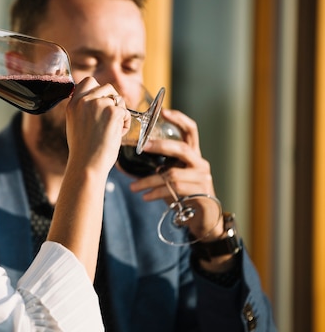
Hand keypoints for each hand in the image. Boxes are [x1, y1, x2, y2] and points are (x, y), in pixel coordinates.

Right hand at [65, 77, 130, 175]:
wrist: (87, 164)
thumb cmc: (83, 150)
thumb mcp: (75, 124)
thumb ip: (83, 109)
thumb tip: (99, 100)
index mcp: (73, 104)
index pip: (88, 81)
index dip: (98, 88)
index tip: (102, 100)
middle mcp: (84, 101)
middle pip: (107, 87)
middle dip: (113, 99)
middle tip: (112, 116)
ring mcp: (98, 104)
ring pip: (118, 100)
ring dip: (120, 113)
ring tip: (113, 130)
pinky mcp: (113, 112)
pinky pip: (126, 112)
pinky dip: (126, 124)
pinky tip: (117, 135)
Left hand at [129, 108, 222, 239]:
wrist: (203, 219)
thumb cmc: (183, 193)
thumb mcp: (172, 174)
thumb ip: (159, 164)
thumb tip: (128, 158)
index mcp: (193, 154)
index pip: (191, 130)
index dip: (179, 119)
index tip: (163, 112)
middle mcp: (200, 163)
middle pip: (181, 148)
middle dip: (160, 146)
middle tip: (141, 146)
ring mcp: (202, 178)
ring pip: (172, 175)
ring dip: (149, 181)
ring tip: (133, 187)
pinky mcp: (200, 194)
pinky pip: (174, 191)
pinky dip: (157, 193)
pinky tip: (145, 196)